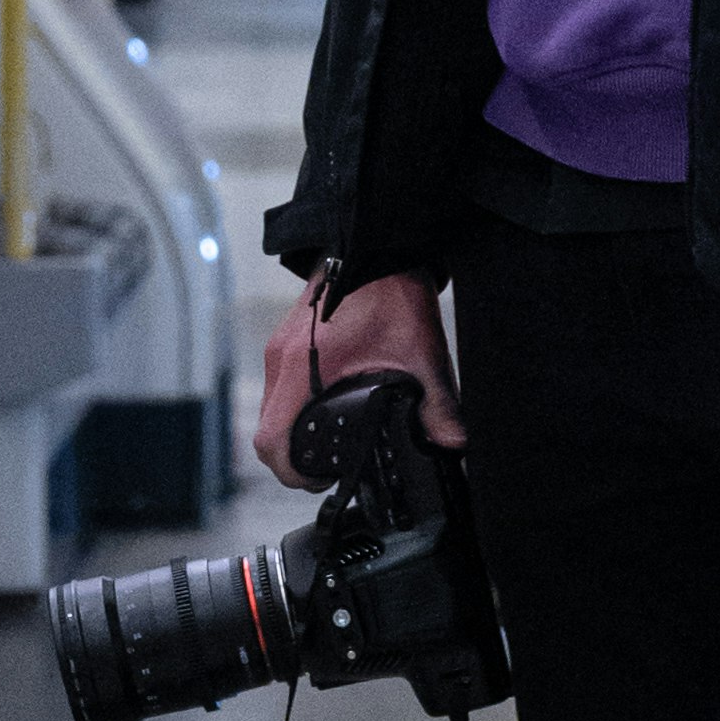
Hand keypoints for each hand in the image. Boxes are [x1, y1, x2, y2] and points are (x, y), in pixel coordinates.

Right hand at [257, 266, 464, 479]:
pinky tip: (329, 405)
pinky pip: (279, 384)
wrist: (374, 241)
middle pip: (266, 430)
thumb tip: (453, 443)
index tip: (318, 479)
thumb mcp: (419, 353)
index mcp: (300, 367)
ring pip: (271, 407)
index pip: (270, 440)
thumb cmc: (389, 290)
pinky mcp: (288, 337)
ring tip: (332, 440)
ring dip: (292, 430)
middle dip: (292, 458)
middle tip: (329, 468)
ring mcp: (279, 346)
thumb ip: (438, 403)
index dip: (289, 473)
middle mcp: (280, 358)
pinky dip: (295, 404)